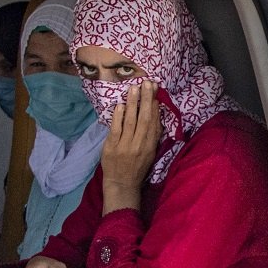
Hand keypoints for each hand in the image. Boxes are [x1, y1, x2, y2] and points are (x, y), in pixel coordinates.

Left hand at [98, 80, 161, 213]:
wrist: (122, 184)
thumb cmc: (138, 166)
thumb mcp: (150, 152)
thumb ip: (153, 134)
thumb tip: (156, 112)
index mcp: (150, 146)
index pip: (154, 122)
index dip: (155, 105)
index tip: (155, 91)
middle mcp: (140, 145)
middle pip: (144, 118)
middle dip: (146, 99)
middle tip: (147, 83)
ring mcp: (125, 146)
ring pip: (130, 120)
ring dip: (132, 103)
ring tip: (134, 88)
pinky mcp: (112, 147)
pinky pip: (116, 129)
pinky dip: (118, 116)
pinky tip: (120, 105)